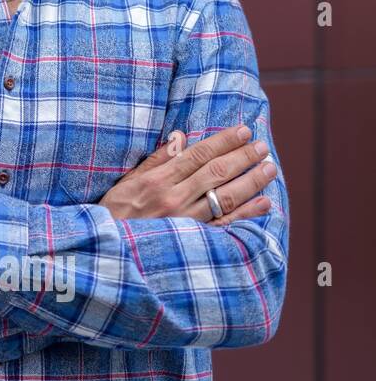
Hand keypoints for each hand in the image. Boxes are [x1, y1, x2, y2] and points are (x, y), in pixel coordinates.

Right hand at [99, 124, 275, 225]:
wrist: (109, 249)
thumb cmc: (115, 213)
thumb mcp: (127, 182)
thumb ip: (155, 161)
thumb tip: (180, 139)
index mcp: (157, 180)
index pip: (198, 155)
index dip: (223, 141)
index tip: (243, 131)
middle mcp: (174, 198)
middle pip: (216, 172)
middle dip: (242, 157)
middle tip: (262, 145)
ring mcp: (185, 220)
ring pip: (226, 196)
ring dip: (251, 181)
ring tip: (269, 168)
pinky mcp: (191, 239)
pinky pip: (225, 225)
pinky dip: (247, 214)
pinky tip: (264, 203)